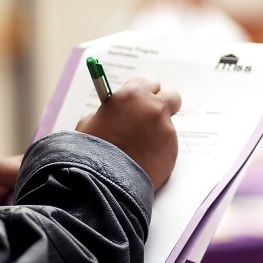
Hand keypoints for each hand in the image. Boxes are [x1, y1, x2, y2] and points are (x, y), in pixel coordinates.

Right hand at [76, 74, 180, 190]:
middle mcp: (153, 108)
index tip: (142, 97)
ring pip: (167, 125)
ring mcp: (165, 130)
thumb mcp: (90, 123)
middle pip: (171, 96)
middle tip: (152, 115)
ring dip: (156, 132)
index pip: (149, 81)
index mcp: (131, 95)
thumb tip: (117, 111)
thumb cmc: (91, 151)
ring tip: (137, 149)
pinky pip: (167, 146)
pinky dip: (158, 152)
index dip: (145, 91)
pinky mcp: (172, 150)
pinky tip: (142, 161)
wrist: (102, 182)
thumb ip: (109, 111)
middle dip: (163, 104)